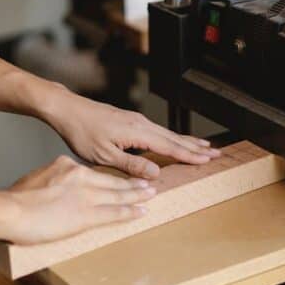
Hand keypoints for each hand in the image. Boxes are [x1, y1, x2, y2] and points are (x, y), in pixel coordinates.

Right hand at [2, 155, 155, 244]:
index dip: (107, 177)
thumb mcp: (34, 180)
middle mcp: (79, 176)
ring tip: (150, 194)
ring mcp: (85, 195)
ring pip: (118, 194)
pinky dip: (130, 212)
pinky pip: (114, 213)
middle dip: (130, 183)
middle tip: (146, 183)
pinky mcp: (86, 214)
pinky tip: (141, 211)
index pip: (92, 172)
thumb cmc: (14, 199)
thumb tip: (50, 189)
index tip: (117, 178)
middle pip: (111, 180)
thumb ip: (48, 181)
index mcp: (65, 166)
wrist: (10, 210)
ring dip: (136, 195)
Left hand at [43, 87, 219, 178]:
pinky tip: (174, 141)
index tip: (208, 160)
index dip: (190, 155)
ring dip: (187, 142)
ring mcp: (137, 121)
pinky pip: (158, 131)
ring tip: (203, 147)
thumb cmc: (82, 132)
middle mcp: (141, 124)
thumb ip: (131, 165)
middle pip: (175, 138)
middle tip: (216, 153)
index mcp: (138, 132)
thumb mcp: (105, 155)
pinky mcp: (130, 121)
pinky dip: (172, 138)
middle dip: (196, 147)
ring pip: (168, 134)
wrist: (68, 110)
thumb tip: (156, 174)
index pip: (170, 147)